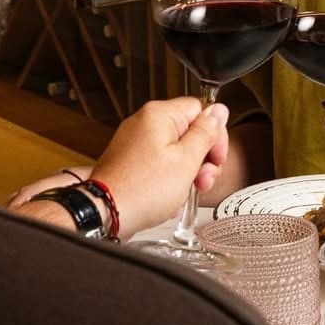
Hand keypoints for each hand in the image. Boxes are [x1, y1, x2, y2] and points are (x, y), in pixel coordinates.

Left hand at [9, 97, 228, 238]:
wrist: (106, 213)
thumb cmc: (141, 190)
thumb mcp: (187, 160)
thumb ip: (206, 132)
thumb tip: (218, 111)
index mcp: (159, 115)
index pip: (201, 111)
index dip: (214, 136)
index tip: (215, 157)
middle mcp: (144, 124)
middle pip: (188, 132)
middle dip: (201, 159)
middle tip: (203, 178)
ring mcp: (134, 143)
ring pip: (175, 152)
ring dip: (187, 173)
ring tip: (185, 192)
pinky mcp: (129, 162)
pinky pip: (158, 165)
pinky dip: (168, 181)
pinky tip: (169, 197)